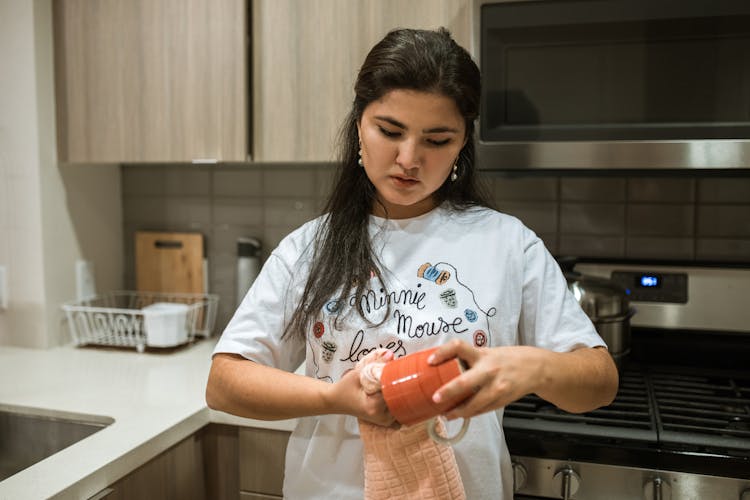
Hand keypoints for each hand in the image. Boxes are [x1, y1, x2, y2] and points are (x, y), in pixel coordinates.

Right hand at [325, 366, 396, 427]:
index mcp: (374, 406)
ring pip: (402, 406)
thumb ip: (376, 363)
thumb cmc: (344, 388)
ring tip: (397, 382)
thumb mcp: (358, 373)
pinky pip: (398, 412)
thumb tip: (390, 354)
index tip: (399, 370)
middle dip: (402, 386)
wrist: (335, 400)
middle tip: (401, 374)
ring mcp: (383, 421)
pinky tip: (395, 393)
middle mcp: (381, 416)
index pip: (394, 391)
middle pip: (401, 399)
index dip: (398, 379)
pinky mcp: (385, 420)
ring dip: (401, 394)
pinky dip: (398, 402)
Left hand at [428, 339, 544, 419]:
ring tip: (446, 414)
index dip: (443, 353)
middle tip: (435, 399)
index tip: (430, 361)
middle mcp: (489, 371)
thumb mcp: (487, 352)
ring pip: (473, 404)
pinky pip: (482, 410)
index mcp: (482, 355)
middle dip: (448, 392)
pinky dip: (470, 413)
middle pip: (465, 382)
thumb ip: (469, 359)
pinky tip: (461, 414)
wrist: (535, 368)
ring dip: (457, 411)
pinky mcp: (501, 401)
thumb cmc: (507, 359)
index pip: (459, 347)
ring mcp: (496, 388)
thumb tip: (442, 367)